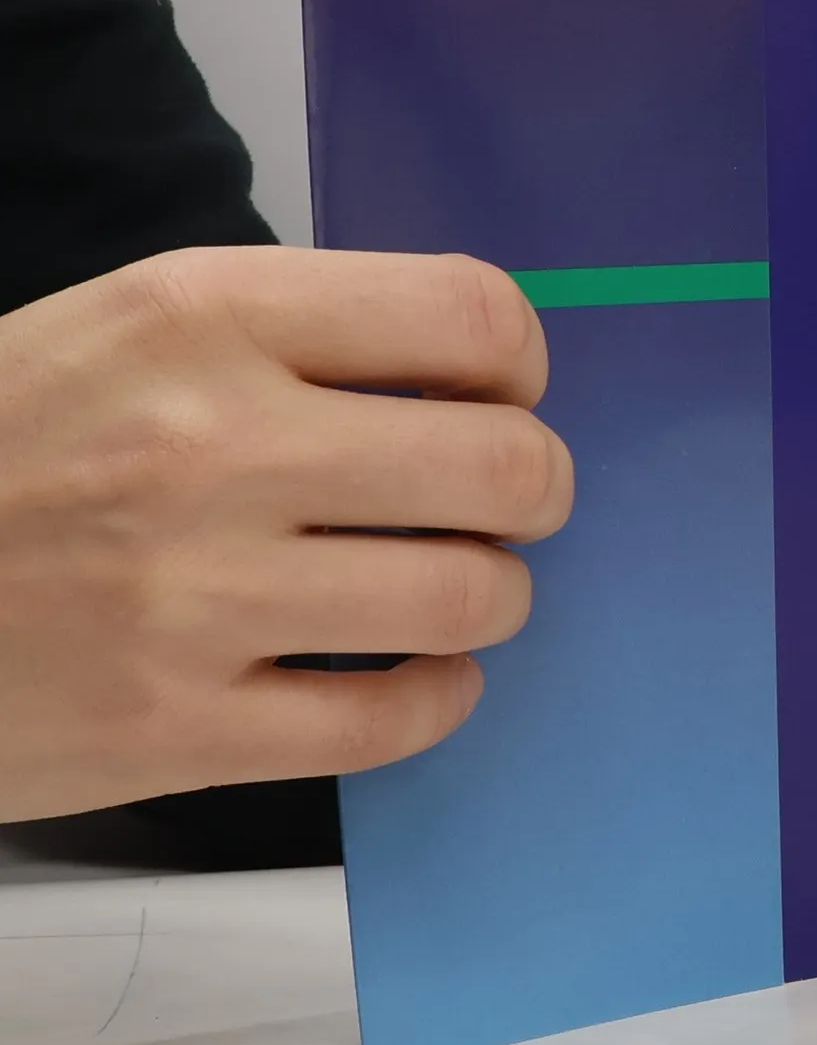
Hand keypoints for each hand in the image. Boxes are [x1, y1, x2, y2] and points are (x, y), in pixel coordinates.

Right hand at [0, 246, 572, 820]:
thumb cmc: (9, 441)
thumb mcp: (135, 329)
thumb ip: (303, 336)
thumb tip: (483, 375)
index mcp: (205, 318)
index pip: (470, 314)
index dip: (523, 361)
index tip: (503, 393)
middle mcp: (211, 447)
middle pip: (502, 464)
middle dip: (536, 487)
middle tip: (508, 501)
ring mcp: (193, 598)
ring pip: (470, 596)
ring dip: (495, 593)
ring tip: (456, 586)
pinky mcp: (176, 730)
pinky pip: (394, 720)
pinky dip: (441, 696)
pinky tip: (420, 673)